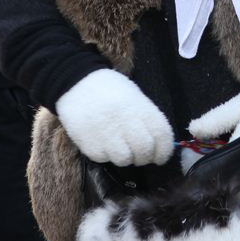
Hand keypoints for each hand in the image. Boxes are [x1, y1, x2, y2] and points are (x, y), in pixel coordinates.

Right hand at [56, 68, 173, 166]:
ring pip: (125, 159)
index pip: (161, 135)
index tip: (160, 156)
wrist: (75, 81)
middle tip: (140, 155)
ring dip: (126, 157)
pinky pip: (104, 158)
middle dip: (145, 157)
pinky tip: (102, 140)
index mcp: (139, 106)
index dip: (164, 151)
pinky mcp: (89, 144)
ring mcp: (106, 134)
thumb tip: (158, 144)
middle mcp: (125, 121)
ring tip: (119, 145)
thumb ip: (146, 118)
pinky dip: (106, 154)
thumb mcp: (133, 95)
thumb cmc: (109, 89)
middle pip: (144, 151)